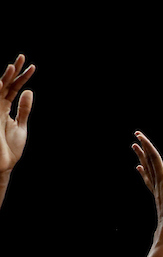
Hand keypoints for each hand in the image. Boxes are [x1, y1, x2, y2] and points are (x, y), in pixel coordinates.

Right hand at [0, 54, 34, 174]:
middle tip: (22, 57)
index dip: (22, 77)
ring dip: (6, 78)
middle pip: (6, 84)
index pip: (14, 88)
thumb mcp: (21, 126)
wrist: (4, 164)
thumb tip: (29, 91)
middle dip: (14, 71)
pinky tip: (1, 83)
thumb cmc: (11, 148)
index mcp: (5, 107)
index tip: (32, 67)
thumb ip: (24, 109)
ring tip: (14, 67)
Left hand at [132, 131, 162, 228]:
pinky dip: (143, 171)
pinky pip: (148, 179)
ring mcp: (156, 187)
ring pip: (147, 168)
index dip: (147, 145)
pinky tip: (139, 168)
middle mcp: (157, 180)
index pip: (154, 157)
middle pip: (149, 160)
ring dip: (141, 157)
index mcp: (162, 177)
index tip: (139, 135)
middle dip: (143, 147)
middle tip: (136, 135)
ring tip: (135, 147)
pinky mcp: (157, 193)